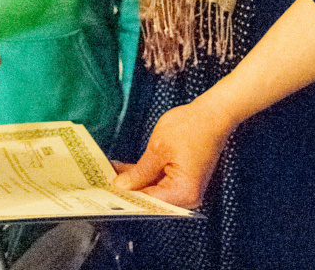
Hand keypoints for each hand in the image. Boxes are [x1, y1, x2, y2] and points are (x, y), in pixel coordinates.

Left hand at [113, 95, 237, 208]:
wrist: (213, 112)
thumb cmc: (190, 127)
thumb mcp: (158, 148)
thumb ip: (139, 172)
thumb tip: (122, 187)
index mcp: (183, 193)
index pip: (147, 201)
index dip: (123, 196)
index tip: (103, 192)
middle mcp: (187, 196)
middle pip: (151, 198)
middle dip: (127, 189)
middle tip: (101, 181)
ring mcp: (187, 188)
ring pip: (154, 189)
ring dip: (134, 181)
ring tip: (110, 173)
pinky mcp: (184, 179)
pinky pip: (161, 181)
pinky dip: (145, 175)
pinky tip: (126, 169)